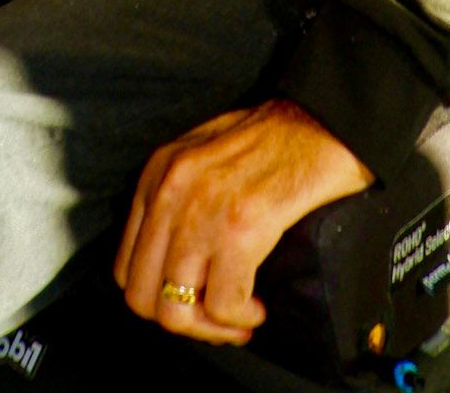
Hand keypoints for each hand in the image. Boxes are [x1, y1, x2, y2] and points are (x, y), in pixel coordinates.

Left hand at [114, 99, 373, 345]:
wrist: (324, 121)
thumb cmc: (273, 141)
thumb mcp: (204, 157)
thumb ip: (178, 201)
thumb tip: (172, 266)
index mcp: (157, 174)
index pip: (125, 267)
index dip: (158, 297)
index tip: (192, 302)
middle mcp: (170, 191)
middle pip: (143, 297)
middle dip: (182, 322)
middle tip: (217, 320)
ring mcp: (202, 211)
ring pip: (176, 312)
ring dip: (212, 328)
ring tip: (240, 317)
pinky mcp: (240, 228)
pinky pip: (223, 304)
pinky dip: (241, 318)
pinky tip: (259, 307)